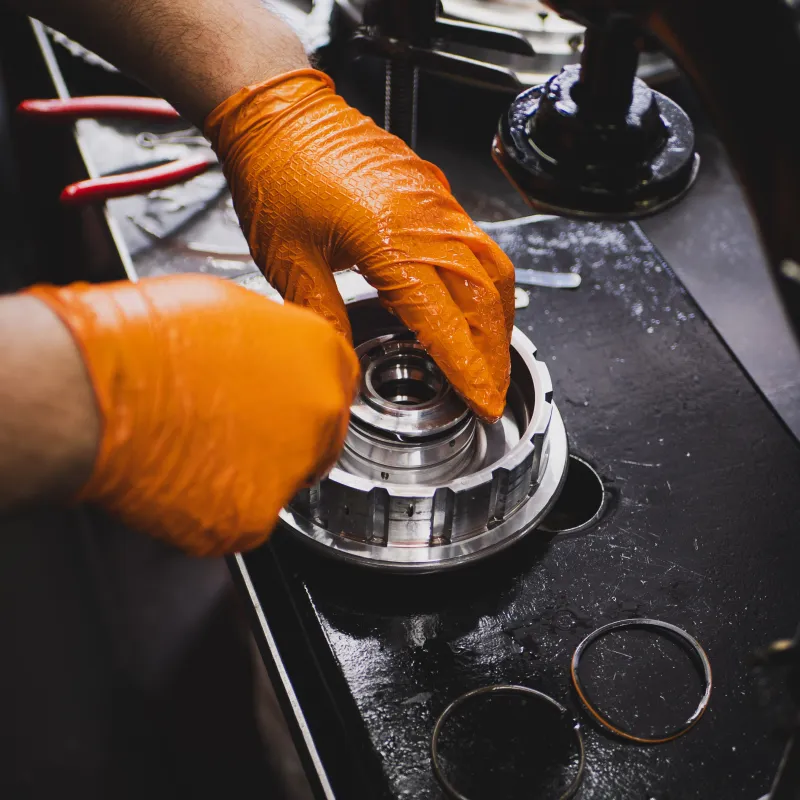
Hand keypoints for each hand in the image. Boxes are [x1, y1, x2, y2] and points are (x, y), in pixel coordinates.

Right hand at [26, 275, 358, 555]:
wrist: (95, 388)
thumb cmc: (145, 339)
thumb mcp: (229, 309)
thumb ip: (270, 340)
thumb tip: (268, 354)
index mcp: (322, 353)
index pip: (337, 381)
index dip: (304, 392)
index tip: (286, 400)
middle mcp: (321, 412)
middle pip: (319, 435)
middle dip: (284, 434)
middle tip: (235, 426)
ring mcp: (292, 468)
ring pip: (282, 479)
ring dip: (250, 470)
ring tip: (199, 445)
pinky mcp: (254, 518)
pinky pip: (245, 516)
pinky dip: (217, 504)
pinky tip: (185, 475)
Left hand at [205, 69, 515, 421]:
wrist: (279, 110)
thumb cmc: (277, 173)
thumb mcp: (289, 260)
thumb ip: (324, 317)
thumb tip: (340, 364)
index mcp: (390, 238)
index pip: (446, 320)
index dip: (469, 367)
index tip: (485, 401)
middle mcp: (425, 218)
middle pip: (484, 297)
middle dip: (495, 351)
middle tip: (496, 389)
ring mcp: (435, 201)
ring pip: (491, 267)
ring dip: (498, 317)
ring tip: (494, 355)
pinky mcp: (433, 191)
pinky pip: (475, 241)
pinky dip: (484, 281)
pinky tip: (474, 303)